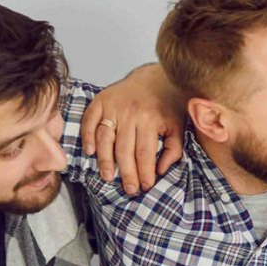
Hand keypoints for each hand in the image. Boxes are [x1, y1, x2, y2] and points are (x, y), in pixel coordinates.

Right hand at [82, 64, 185, 193]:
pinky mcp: (101, 100)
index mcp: (150, 119)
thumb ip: (173, 149)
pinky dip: (87, 136)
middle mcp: (130, 113)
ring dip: (105, 160)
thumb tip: (161, 171)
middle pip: (124, 150)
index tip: (145, 187)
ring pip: (105, 138)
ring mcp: (114, 106)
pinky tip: (90, 152)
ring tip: (107, 176)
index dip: (144, 173)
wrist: (154, 76)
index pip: (145, 153)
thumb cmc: (167, 104)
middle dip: (127, 173)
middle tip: (129, 189)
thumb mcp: (178, 125)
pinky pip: (90, 120)